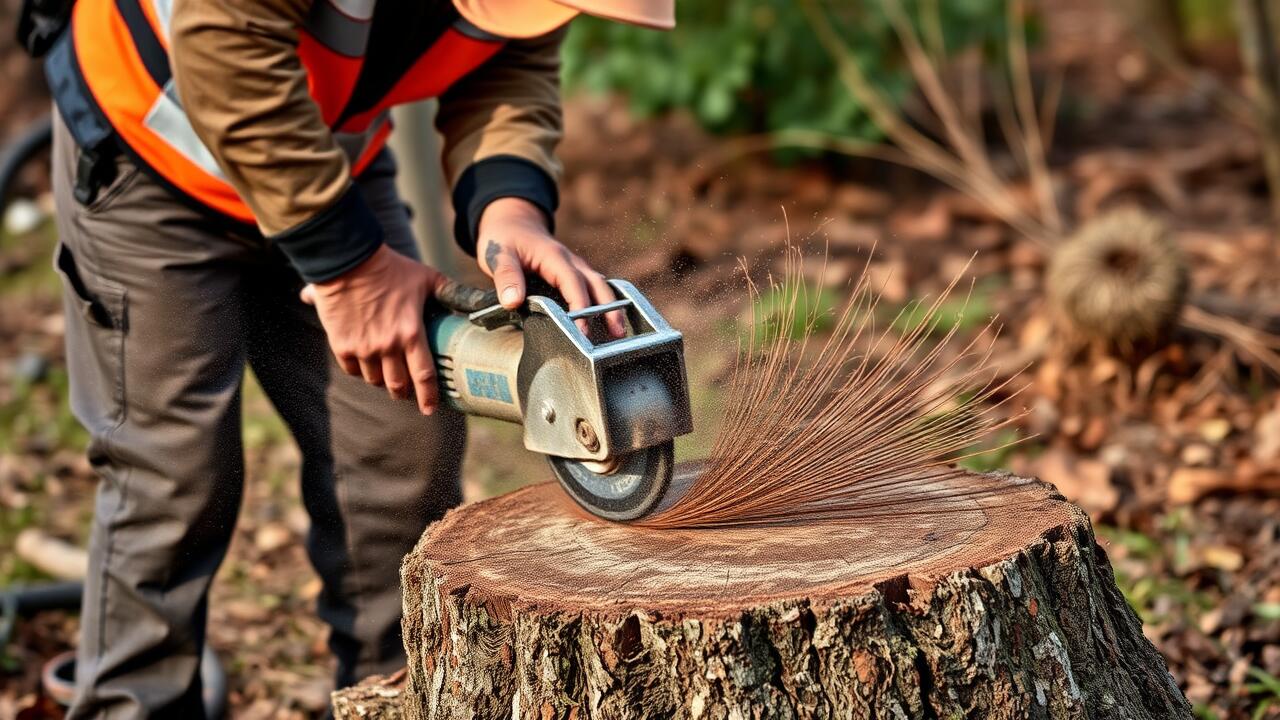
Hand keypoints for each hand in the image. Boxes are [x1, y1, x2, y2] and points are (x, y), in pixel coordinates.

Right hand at [301, 244, 446, 413]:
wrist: (348, 259)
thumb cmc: (391, 267)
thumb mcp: (428, 278)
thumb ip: (451, 293)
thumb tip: (477, 301)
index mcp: (411, 333)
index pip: (424, 376)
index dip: (428, 396)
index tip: (430, 409)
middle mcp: (387, 346)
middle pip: (398, 385)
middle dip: (405, 394)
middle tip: (408, 395)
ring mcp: (363, 348)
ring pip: (375, 380)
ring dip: (383, 381)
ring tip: (387, 374)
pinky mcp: (341, 344)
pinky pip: (353, 370)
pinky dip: (361, 370)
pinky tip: (366, 363)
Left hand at [478, 197, 624, 337]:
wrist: (512, 222)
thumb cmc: (505, 238)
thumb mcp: (498, 254)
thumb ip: (506, 277)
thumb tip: (513, 301)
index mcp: (555, 257)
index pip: (574, 284)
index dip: (580, 307)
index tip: (583, 331)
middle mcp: (571, 262)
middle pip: (598, 285)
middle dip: (610, 309)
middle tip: (618, 334)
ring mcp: (575, 268)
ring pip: (600, 287)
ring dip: (611, 308)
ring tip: (618, 333)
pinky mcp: (573, 274)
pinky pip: (592, 289)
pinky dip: (602, 304)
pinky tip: (606, 323)